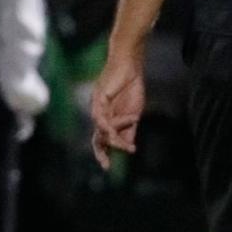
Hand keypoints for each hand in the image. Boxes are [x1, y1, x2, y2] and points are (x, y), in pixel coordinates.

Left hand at [91, 50, 145, 170]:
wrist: (130, 65)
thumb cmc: (132, 86)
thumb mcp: (134, 113)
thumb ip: (129, 129)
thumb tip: (129, 146)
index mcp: (107, 119)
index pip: (102, 139)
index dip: (105, 152)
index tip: (108, 166)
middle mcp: (99, 115)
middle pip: (97, 138)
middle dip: (101, 152)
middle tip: (106, 165)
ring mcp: (97, 107)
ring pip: (101, 131)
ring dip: (115, 140)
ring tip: (128, 147)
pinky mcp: (99, 99)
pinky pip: (101, 117)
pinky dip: (108, 126)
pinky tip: (114, 132)